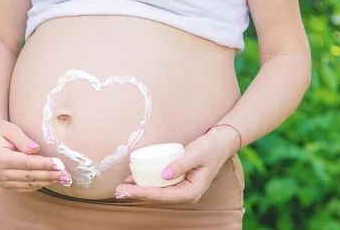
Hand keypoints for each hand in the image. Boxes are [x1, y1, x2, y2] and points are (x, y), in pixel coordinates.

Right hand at [0, 121, 71, 191]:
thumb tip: (36, 149)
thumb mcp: (10, 129)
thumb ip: (22, 139)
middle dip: (50, 175)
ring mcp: (0, 181)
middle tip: (67, 175)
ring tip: (63, 179)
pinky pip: (25, 187)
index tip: (60, 164)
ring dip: (47, 182)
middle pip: (29, 176)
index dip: (44, 164)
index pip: (26, 163)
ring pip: (28, 184)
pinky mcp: (5, 185)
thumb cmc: (1, 131)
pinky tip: (52, 180)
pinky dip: (39, 184)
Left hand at [115, 127, 238, 202]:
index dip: (145, 193)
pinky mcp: (177, 180)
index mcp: (191, 192)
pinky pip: (159, 183)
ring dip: (140, 188)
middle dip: (138, 194)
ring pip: (157, 191)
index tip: (130, 189)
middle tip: (119, 190)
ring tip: (122, 186)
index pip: (164, 195)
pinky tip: (133, 178)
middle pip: (158, 196)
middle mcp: (185, 193)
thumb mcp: (196, 154)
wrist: (220, 142)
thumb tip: (163, 175)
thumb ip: (180, 164)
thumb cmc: (211, 148)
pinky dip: (146, 180)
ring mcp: (181, 187)